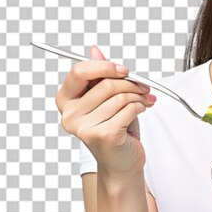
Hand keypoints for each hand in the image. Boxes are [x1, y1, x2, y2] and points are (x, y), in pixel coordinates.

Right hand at [55, 44, 155, 180]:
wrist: (122, 162)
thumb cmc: (115, 127)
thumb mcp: (107, 97)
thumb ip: (99, 74)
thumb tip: (94, 49)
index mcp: (66, 100)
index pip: (79, 71)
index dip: (105, 66)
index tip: (123, 70)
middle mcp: (70, 114)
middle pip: (106, 84)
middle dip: (131, 83)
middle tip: (145, 87)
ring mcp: (84, 127)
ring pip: (120, 97)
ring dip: (139, 97)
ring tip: (145, 101)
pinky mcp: (102, 135)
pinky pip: (129, 109)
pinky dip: (140, 107)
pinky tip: (142, 111)